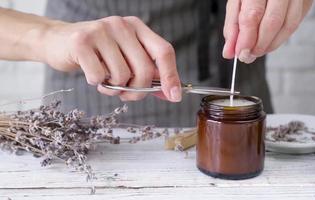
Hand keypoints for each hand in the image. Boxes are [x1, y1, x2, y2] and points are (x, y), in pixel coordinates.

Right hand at [42, 16, 181, 101]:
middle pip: (145, 69)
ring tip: (105, 80)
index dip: (171, 76)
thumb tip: (171, 93)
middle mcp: (122, 25)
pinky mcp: (82, 41)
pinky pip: (99, 77)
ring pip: (122, 76)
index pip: (164, 51)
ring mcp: (102, 31)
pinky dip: (97, 84)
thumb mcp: (125, 59)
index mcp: (137, 28)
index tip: (174, 96)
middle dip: (138, 91)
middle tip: (126, 94)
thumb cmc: (97, 54)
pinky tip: (91, 74)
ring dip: (114, 88)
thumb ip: (147, 73)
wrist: (58, 42)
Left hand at [223, 0, 313, 62]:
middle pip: (272, 22)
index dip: (246, 39)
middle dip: (259, 45)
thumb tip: (229, 52)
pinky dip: (282, 36)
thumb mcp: (237, 1)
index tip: (240, 54)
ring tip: (258, 50)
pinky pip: (296, 23)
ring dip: (272, 44)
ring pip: (289, 25)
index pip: (252, 16)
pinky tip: (271, 39)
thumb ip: (233, 26)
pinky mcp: (306, 0)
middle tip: (248, 55)